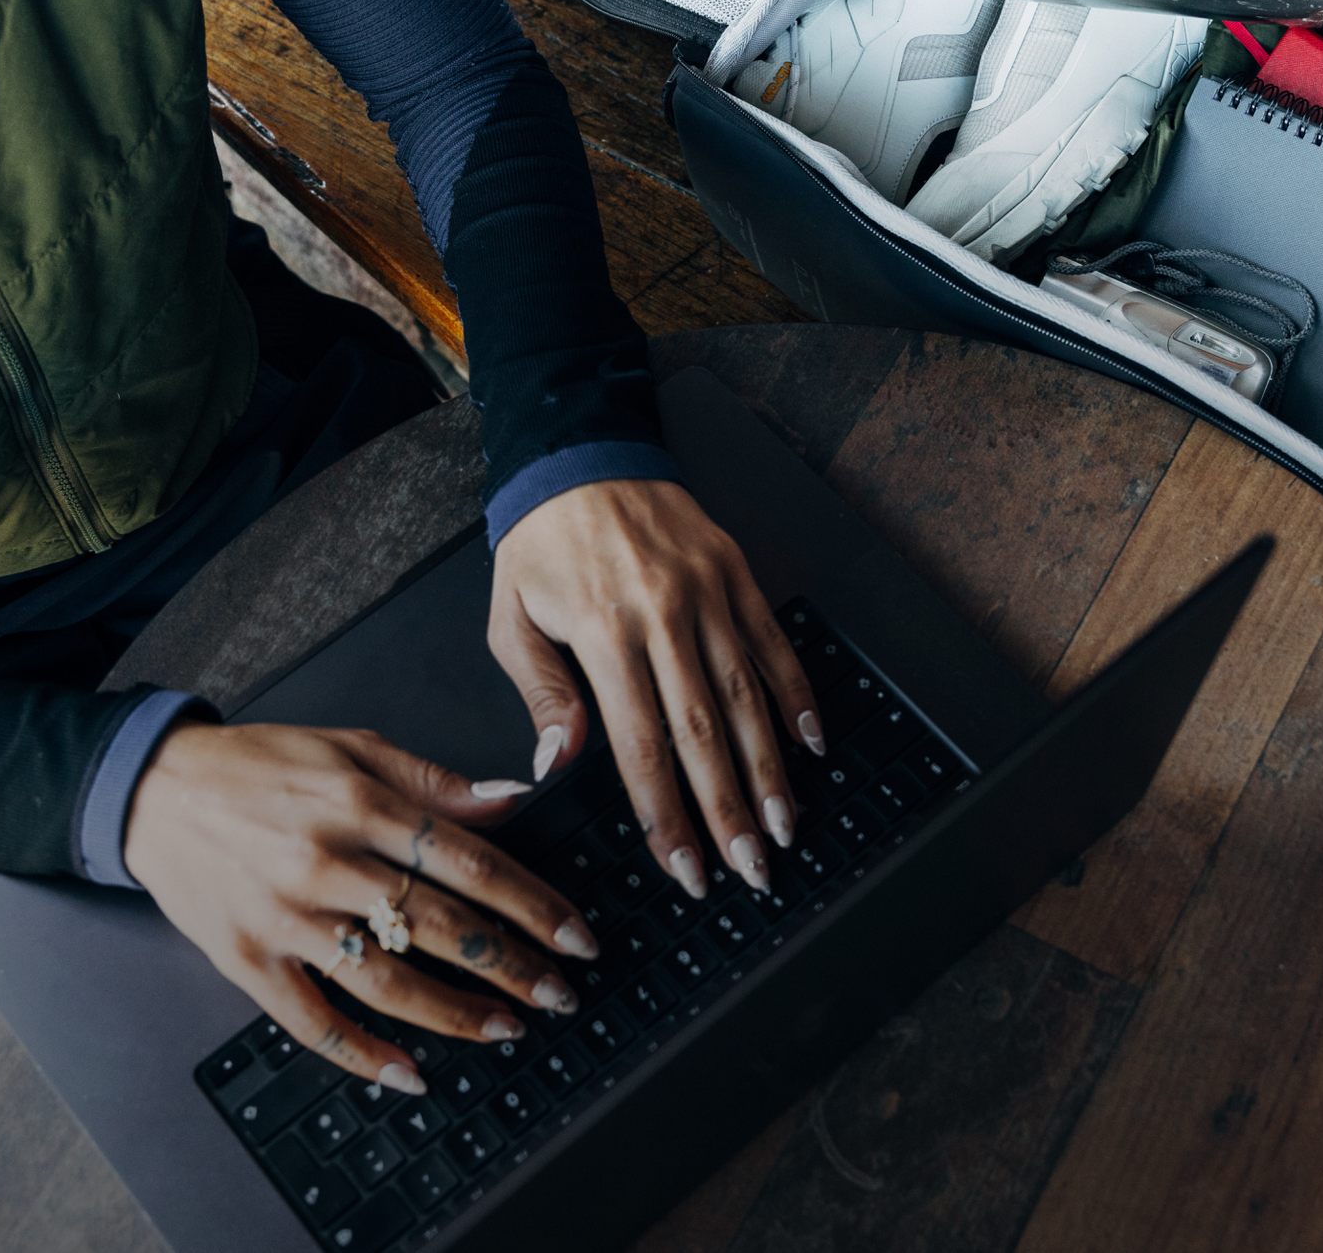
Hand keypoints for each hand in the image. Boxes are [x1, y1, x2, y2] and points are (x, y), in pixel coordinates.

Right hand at [123, 720, 598, 1091]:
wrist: (155, 789)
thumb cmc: (258, 766)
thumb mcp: (351, 746)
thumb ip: (434, 780)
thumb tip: (513, 800)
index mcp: (360, 803)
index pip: (469, 861)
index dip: (532, 903)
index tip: (575, 936)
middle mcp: (326, 861)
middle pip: (440, 924)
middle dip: (512, 965)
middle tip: (560, 993)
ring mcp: (285, 918)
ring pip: (387, 980)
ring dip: (457, 1014)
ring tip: (507, 1029)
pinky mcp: (247, 961)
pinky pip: (313, 1023)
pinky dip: (365, 1057)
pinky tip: (411, 1075)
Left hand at [488, 479, 823, 901]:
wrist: (580, 454)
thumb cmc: (541, 542)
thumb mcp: (511, 619)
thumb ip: (541, 694)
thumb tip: (561, 763)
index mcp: (603, 634)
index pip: (641, 747)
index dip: (667, 815)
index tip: (684, 866)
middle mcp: (663, 615)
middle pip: (704, 734)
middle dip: (729, 811)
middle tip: (750, 869)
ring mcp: (708, 592)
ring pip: (746, 696)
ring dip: (770, 768)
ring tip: (783, 825)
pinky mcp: (736, 572)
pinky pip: (773, 642)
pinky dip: (796, 694)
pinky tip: (811, 742)